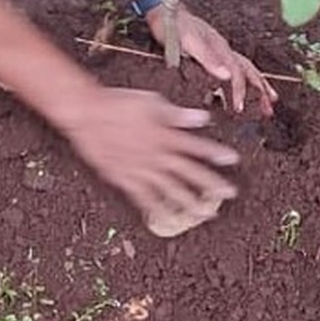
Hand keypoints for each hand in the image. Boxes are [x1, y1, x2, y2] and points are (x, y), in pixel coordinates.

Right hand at [60, 87, 238, 223]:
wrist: (87, 114)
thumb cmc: (118, 104)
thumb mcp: (152, 102)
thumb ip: (178, 114)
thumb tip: (203, 118)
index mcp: (164, 135)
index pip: (196, 146)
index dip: (215, 154)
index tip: (232, 161)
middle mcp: (156, 156)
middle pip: (188, 173)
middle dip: (210, 184)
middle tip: (228, 194)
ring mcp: (140, 169)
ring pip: (169, 190)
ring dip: (188, 201)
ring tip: (203, 214)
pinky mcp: (124, 178)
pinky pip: (143, 197)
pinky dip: (155, 208)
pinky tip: (166, 218)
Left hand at [148, 5, 277, 116]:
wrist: (164, 9)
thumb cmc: (174, 24)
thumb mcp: (189, 42)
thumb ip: (207, 58)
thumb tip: (227, 75)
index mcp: (220, 47)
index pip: (237, 73)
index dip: (240, 91)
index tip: (240, 108)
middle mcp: (223, 49)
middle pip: (249, 70)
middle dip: (261, 89)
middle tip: (269, 107)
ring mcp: (219, 50)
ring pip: (243, 69)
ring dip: (256, 85)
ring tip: (266, 100)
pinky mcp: (212, 52)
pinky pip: (232, 68)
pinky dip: (240, 80)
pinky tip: (235, 89)